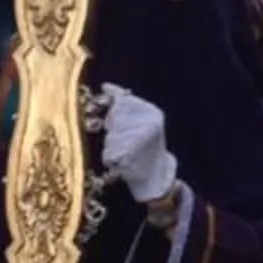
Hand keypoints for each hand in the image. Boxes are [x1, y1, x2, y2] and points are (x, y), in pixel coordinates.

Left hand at [99, 84, 177, 206]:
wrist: (157, 175)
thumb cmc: (146, 145)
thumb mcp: (142, 118)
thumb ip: (124, 100)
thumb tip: (105, 86)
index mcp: (154, 112)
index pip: (121, 102)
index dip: (115, 114)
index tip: (118, 123)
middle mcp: (150, 125)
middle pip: (113, 119)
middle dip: (113, 130)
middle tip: (124, 141)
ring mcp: (140, 142)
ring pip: (110, 136)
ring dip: (111, 145)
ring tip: (124, 151)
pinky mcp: (130, 158)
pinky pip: (108, 153)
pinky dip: (110, 158)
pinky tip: (121, 162)